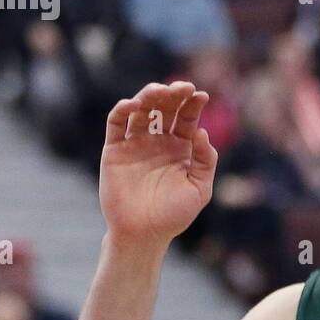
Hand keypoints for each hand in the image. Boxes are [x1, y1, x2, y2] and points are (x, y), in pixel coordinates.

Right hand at [100, 81, 216, 246]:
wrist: (144, 233)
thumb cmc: (174, 215)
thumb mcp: (199, 189)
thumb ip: (204, 161)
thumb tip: (202, 132)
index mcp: (180, 149)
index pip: (186, 119)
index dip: (193, 104)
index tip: (201, 94)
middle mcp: (158, 142)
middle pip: (164, 109)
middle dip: (173, 95)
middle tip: (182, 87)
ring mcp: (136, 143)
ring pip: (141, 110)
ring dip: (149, 96)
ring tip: (159, 90)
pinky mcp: (115, 149)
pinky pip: (117, 124)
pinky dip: (122, 111)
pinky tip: (133, 105)